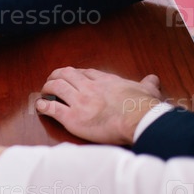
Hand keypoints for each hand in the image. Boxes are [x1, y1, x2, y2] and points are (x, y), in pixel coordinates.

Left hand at [36, 67, 162, 144]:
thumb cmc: (144, 107)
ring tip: (44, 92)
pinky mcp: (72, 117)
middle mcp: (89, 87)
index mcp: (105, 80)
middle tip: (51, 82)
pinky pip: (51, 108)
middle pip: (65, 75)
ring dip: (47, 88)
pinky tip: (40, 106)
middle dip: (55, 76)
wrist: (139, 120)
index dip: (73, 74)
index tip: (69, 77)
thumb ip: (147, 84)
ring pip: (55, 87)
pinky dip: (43, 106)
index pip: (84, 72)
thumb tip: (153, 79)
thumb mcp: (147, 90)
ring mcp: (79, 101)